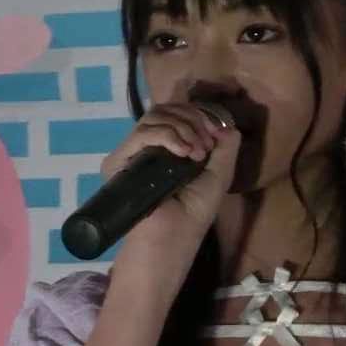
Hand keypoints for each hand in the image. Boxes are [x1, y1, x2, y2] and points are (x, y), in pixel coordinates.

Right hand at [104, 100, 241, 260]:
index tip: (215, 133)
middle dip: (193, 119)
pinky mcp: (118, 161)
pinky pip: (142, 133)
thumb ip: (226, 145)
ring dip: (182, 127)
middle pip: (166, 108)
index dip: (199, 114)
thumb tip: (223, 121)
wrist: (173, 237)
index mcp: (170, 146)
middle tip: (205, 144)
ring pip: (155, 116)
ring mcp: (132, 152)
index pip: (178, 113)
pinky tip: (183, 153)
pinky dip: (167, 136)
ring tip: (196, 153)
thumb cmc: (194, 212)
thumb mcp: (219, 174)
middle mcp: (149, 145)